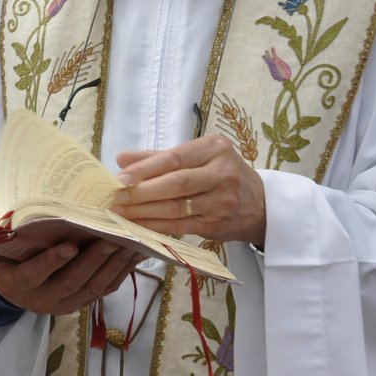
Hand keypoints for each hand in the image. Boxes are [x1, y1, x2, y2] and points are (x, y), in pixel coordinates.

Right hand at [0, 230, 143, 316]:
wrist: (18, 290)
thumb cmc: (3, 264)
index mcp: (20, 286)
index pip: (37, 274)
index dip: (53, 262)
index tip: (70, 245)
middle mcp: (45, 300)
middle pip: (73, 281)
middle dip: (93, 261)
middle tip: (109, 239)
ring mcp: (69, 303)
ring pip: (95, 287)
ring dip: (112, 266)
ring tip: (126, 243)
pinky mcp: (86, 301)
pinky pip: (108, 288)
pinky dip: (122, 272)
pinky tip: (134, 253)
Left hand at [112, 135, 265, 245]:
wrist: (259, 204)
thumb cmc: (220, 175)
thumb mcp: (197, 157)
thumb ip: (158, 157)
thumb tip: (121, 158)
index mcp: (215, 149)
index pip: (174, 158)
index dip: (145, 169)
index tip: (120, 177)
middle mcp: (223, 173)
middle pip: (176, 184)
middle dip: (141, 192)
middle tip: (116, 197)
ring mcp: (223, 201)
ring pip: (176, 207)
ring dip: (143, 211)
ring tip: (120, 211)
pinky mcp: (218, 224)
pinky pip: (180, 226)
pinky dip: (155, 226)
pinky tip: (137, 224)